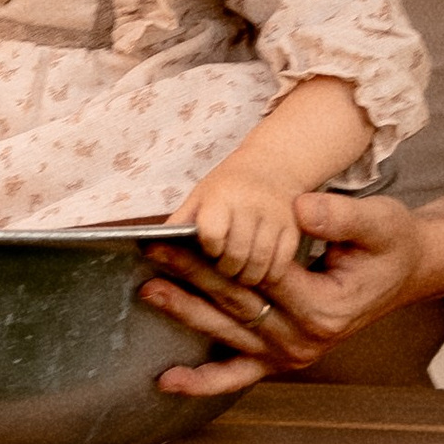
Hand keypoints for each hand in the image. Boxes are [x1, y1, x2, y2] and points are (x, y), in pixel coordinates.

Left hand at [142, 191, 428, 395]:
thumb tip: (299, 208)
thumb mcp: (379, 221)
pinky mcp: (283, 359)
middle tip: (154, 251)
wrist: (405, 272)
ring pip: (229, 334)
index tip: (190, 230)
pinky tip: (168, 381)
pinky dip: (204, 381)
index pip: (263, 275)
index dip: (224, 252)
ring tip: (148, 290)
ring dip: (186, 313)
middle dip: (192, 275)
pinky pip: (239, 375)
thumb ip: (340, 217)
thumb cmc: (391, 244)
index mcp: (325, 307)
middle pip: (238, 303)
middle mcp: (306, 339)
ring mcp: (293, 354)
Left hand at [173, 164, 308, 286]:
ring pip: (259, 266)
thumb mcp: (200, 196)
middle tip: (222, 268)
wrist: (273, 165)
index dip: (208, 248)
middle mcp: (251, 205)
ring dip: (245, 278)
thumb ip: (180, 223)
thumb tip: (150, 248)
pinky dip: (268, 276)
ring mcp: (275, 218)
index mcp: (222, 196)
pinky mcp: (293, 231)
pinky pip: (281, 266)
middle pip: (236, 256)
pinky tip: (259, 272)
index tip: (209, 250)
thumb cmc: (228, 186)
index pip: (212, 233)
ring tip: (238, 273)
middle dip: (225, 269)